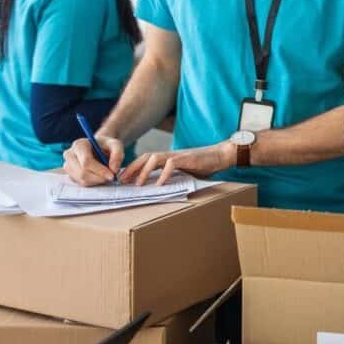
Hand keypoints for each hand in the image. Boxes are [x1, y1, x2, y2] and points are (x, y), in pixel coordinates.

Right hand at [62, 135, 124, 185]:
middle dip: (99, 177)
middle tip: (111, 177)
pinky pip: (82, 183)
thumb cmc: (106, 146)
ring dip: (97, 181)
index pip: (86, 161)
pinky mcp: (70, 175)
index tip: (112, 175)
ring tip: (106, 174)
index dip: (100, 170)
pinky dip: (94, 182)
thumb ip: (118, 154)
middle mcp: (70, 155)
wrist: (99, 148)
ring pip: (82, 180)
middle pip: (82, 173)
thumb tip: (113, 169)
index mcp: (79, 145)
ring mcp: (68, 166)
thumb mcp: (116, 145)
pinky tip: (99, 176)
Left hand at [120, 141, 236, 185]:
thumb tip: (158, 188)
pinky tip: (159, 184)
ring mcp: (178, 156)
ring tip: (138, 183)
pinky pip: (171, 164)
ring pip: (155, 158)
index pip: (146, 160)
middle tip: (122, 180)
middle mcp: (170, 155)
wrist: (221, 155)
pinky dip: (164, 174)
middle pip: (145, 157)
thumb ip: (173, 177)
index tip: (123, 178)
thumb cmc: (204, 165)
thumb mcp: (185, 172)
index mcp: (168, 158)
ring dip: (144, 171)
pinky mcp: (187, 158)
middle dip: (132, 168)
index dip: (133, 168)